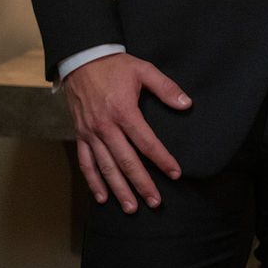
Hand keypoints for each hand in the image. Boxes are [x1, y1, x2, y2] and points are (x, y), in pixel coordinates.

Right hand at [62, 53, 191, 212]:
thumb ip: (166, 87)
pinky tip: (102, 197)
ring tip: (131, 208)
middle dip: (141, 184)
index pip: (147, 143)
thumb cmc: (114, 65)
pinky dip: (93, 181)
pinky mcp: (80, 135)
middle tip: (155, 202)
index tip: (175, 174)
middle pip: (126, 161)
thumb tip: (187, 104)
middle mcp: (106, 127)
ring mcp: (90, 133)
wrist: (81, 59)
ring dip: (119, 189)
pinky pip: (86, 163)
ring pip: (106, 167)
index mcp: (124, 112)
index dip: (162, 159)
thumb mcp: (143, 70)